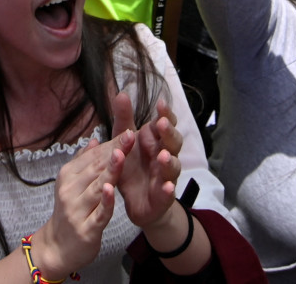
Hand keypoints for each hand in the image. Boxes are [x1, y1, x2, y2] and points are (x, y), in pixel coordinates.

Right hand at [32, 132, 132, 279]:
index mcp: (68, 176)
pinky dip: (105, 202)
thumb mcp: (72, 184)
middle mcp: (70, 190)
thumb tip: (95, 139)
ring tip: (121, 155)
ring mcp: (77, 210)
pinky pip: (98, 214)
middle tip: (131, 136)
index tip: (129, 131)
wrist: (57, 248)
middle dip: (115, 152)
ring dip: (110, 171)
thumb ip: (84, 161)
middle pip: (96, 169)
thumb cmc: (70, 212)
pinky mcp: (86, 229)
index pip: (93, 157)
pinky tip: (111, 190)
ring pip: (97, 188)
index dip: (112, 144)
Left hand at [113, 94, 182, 231]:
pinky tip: (168, 187)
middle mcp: (165, 156)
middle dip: (168, 133)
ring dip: (170, 161)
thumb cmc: (133, 167)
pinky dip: (168, 190)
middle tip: (161, 124)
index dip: (166, 114)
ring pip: (173, 167)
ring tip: (163, 156)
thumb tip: (121, 93)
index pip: (166, 123)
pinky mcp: (163, 197)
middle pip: (173, 142)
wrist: (137, 202)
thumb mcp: (124, 142)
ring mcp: (166, 176)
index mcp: (156, 141)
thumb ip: (124, 120)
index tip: (160, 103)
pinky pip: (168, 193)